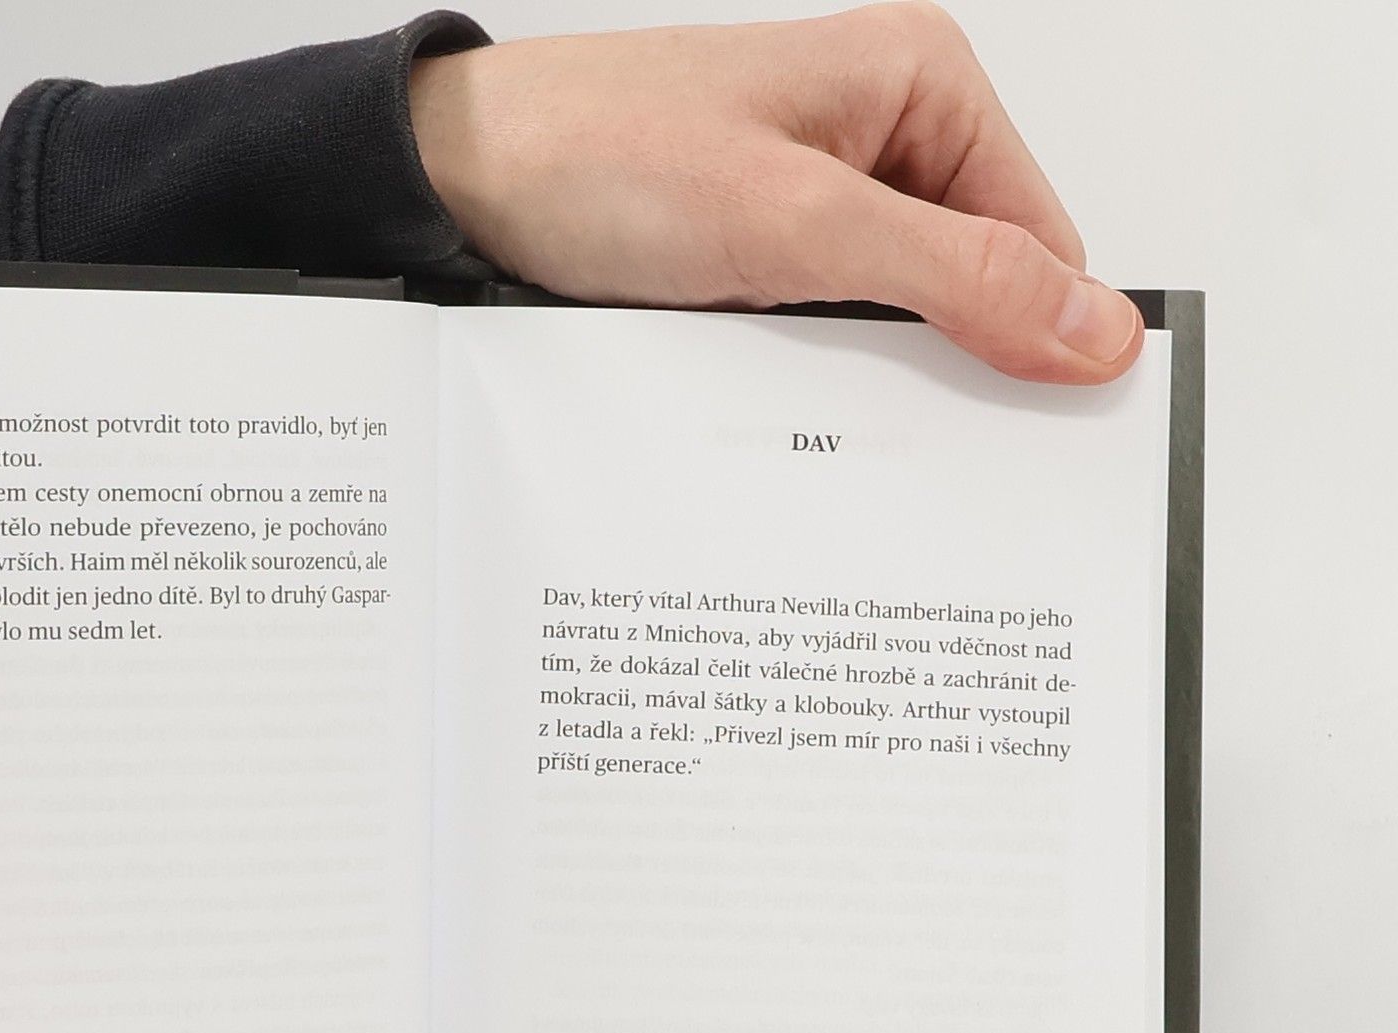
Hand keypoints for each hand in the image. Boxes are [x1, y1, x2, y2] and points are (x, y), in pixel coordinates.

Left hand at [410, 4, 1140, 382]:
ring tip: (800, 381)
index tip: (1015, 432)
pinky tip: (769, 385)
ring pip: (896, 316)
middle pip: (973, 282)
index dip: (1034, 340)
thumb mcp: (799, 224)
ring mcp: (818, 194)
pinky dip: (809, 369)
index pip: (1042, 239)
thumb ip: (954, 276)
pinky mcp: (763, 248)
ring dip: (863, 370)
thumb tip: (1091, 327)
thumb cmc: (600, 157)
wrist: (461, 184)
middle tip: (883, 416)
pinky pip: (826, 325)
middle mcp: (880, 130)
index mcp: (922, 82)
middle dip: (940, 360)